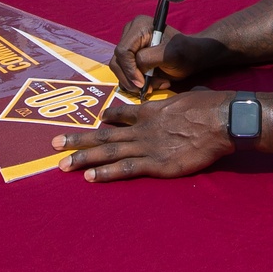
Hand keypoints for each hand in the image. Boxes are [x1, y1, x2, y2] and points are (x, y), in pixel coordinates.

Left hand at [53, 91, 236, 182]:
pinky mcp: (156, 164)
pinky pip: (126, 169)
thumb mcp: (188, 95)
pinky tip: (90, 177)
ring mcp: (146, 147)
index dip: (106, 119)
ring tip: (62, 164)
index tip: (96, 121)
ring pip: (108, 153)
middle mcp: (141, 129)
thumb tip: (189, 94)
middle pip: (104, 136)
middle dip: (78, 140)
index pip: (121, 115)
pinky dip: (106, 173)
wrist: (218, 119)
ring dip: (83, 158)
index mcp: (148, 112)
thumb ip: (180, 100)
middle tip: (53, 143)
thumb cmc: (209, 106)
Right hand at [111, 14, 213, 96]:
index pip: (123, 51)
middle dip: (130, 78)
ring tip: (155, 85)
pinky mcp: (129, 57)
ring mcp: (129, 45)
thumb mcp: (171, 55)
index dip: (129, 69)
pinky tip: (153, 83)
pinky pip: (124, 74)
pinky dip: (136, 82)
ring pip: (119, 69)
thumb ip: (149, 58)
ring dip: (134, 82)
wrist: (190, 56)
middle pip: (117, 61)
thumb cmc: (184, 52)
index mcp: (139, 26)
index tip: (142, 83)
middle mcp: (130, 33)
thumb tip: (135, 68)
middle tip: (145, 89)